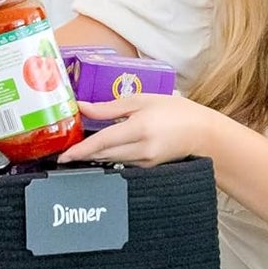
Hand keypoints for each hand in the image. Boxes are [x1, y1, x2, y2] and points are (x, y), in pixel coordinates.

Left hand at [59, 95, 222, 166]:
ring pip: (110, 160)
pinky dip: (109, 156)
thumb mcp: (143, 101)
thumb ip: (110, 106)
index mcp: (139, 128)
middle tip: (65, 149)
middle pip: (102, 154)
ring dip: (94, 155)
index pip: (102, 142)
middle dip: (82, 153)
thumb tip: (83, 107)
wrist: (203, 134)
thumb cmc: (177, 112)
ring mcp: (145, 161)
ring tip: (79, 148)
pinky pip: (121, 162)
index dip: (80, 150)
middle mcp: (141, 149)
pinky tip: (103, 149)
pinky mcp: (148, 167)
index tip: (63, 156)